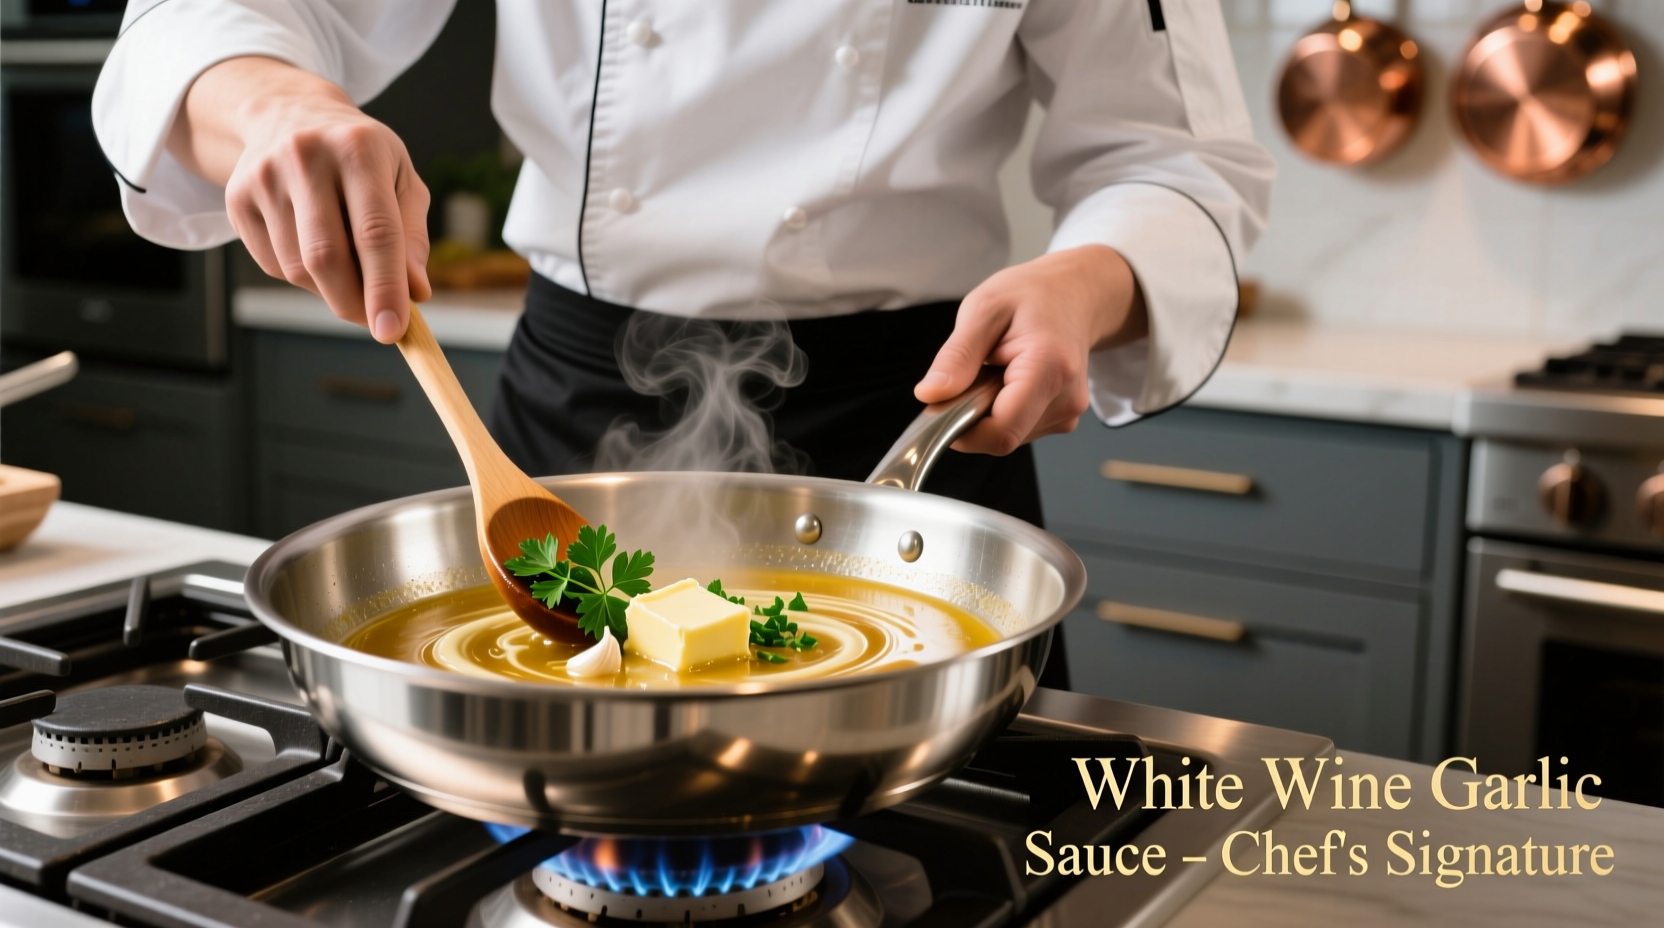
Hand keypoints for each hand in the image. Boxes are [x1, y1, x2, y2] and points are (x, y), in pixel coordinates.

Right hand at [168, 57, 429, 342]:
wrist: (287, 114)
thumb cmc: (360, 157)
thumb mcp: (401, 179)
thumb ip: (413, 237)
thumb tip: (416, 293)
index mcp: (358, 149)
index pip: (375, 233)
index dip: (385, 288)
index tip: (393, 331)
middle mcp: (306, 158)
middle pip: (328, 258)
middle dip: (355, 304)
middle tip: (376, 322)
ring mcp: (264, 177)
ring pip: (298, 268)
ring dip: (330, 290)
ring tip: (350, 271)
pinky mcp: (236, 199)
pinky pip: (273, 265)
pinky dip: (303, 278)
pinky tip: (315, 251)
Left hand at [914, 245, 1146, 454]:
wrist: (1075, 293)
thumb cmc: (1033, 294)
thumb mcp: (984, 309)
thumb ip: (957, 356)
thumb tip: (930, 395)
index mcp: (1049, 368)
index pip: (1000, 431)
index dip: (960, 428)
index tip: (940, 404)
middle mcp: (1065, 399)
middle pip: (1002, 436)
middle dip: (972, 414)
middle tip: (970, 373)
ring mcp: (1067, 413)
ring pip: (1008, 435)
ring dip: (987, 411)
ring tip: (995, 369)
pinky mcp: (1063, 418)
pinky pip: (1019, 429)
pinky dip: (1002, 410)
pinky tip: (1007, 379)